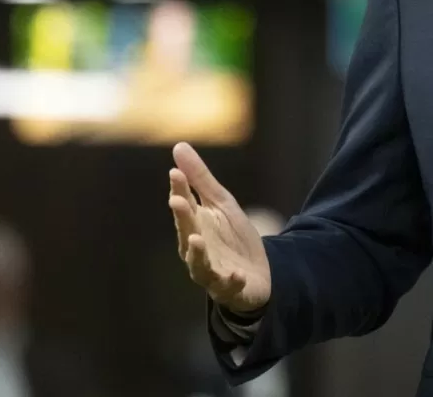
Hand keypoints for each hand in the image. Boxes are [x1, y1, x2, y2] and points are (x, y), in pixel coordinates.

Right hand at [169, 142, 271, 313]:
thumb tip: (178, 147)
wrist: (257, 272)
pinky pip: (228, 285)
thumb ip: (200, 180)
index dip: (180, 189)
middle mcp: (197, 248)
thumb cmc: (232, 237)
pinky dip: (230, 280)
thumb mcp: (221, 204)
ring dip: (197, 253)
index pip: (185, 204)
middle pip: (187, 231)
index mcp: (195, 225)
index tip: (175, 173)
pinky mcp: (229, 286)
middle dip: (183, 217)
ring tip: (196, 239)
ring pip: (199, 263)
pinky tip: (236, 274)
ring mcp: (211, 269)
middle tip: (178, 201)